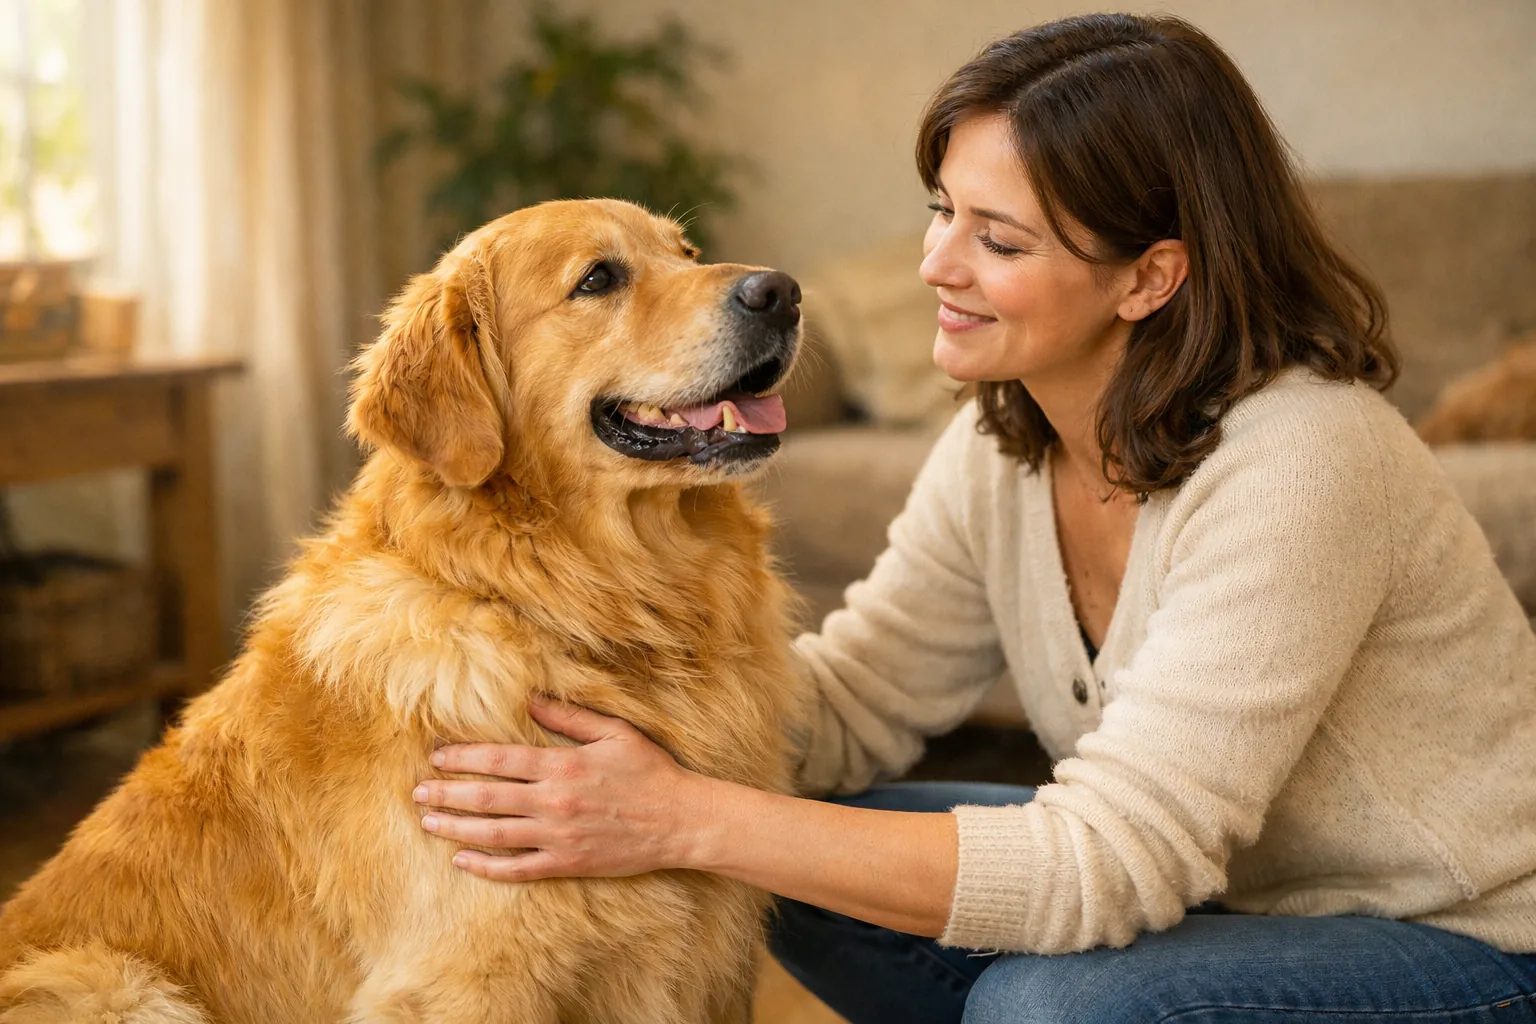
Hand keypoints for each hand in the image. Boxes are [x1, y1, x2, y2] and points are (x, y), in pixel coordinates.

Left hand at [412, 696, 708, 881]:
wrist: (680, 820)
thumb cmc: (650, 771)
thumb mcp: (614, 732)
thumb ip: (569, 717)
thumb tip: (531, 699)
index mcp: (562, 765)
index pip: (499, 759)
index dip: (463, 757)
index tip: (437, 756)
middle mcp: (553, 801)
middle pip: (486, 797)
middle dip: (446, 793)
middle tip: (417, 792)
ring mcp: (557, 836)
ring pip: (493, 833)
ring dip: (455, 827)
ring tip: (428, 820)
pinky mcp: (566, 863)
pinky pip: (517, 868)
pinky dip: (486, 866)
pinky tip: (463, 860)